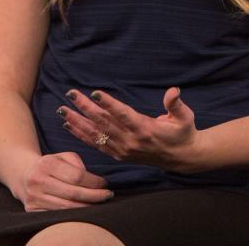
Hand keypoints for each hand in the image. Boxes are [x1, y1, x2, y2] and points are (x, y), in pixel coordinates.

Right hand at [13, 151, 112, 210]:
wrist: (24, 175)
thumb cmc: (51, 165)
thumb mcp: (63, 156)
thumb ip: (77, 163)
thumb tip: (91, 181)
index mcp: (47, 164)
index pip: (76, 176)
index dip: (94, 182)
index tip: (105, 184)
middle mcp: (38, 181)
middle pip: (73, 194)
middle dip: (94, 196)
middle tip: (108, 196)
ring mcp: (34, 198)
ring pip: (66, 208)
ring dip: (86, 208)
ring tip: (99, 205)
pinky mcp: (32, 210)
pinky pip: (57, 215)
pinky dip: (73, 215)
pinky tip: (84, 212)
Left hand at [57, 87, 201, 172]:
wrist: (182, 158)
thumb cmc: (183, 132)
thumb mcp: (185, 117)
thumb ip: (176, 104)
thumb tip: (173, 91)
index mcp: (145, 129)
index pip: (123, 115)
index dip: (108, 104)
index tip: (94, 92)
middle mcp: (131, 140)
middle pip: (104, 122)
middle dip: (86, 107)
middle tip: (71, 94)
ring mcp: (123, 149)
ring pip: (96, 134)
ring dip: (78, 122)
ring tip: (62, 110)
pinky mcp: (119, 154)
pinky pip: (97, 145)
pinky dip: (82, 135)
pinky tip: (70, 126)